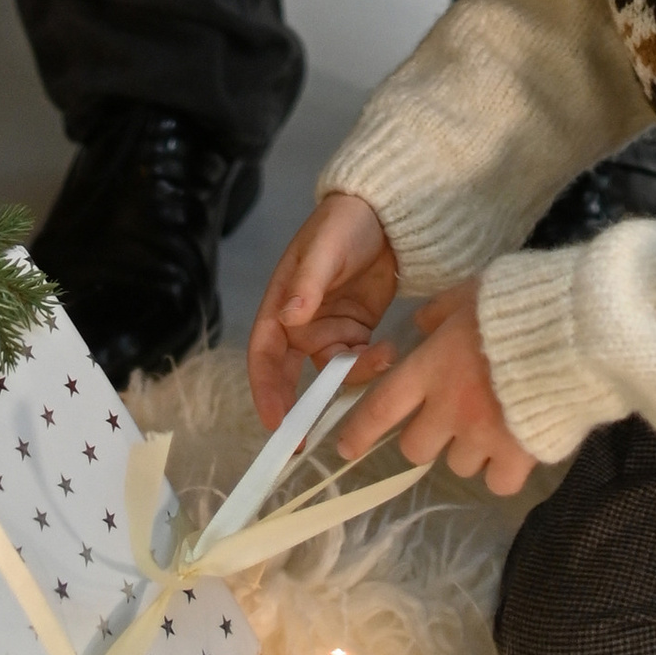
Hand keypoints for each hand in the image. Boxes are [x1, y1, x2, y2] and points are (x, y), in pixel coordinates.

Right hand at [247, 192, 398, 426]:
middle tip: (308, 442)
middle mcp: (299, 324)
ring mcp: (329, 329)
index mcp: (280, 304)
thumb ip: (308, 282)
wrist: (385, 212)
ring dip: (353, 376)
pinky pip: (359, 360)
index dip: (266, 391)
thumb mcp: (325, 247)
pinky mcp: (357, 331)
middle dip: (299, 409)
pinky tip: (391, 352)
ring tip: (383, 356)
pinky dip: (372, 364)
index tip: (277, 423)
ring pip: (333, 372)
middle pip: (291, 377)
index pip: (264, 355)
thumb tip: (290, 315)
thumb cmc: (344, 222)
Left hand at [326, 278, 536, 495]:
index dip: (360, 431)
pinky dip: (502, 471)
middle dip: (427, 436)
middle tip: (450, 417)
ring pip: (458, 465)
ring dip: (467, 450)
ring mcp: (482, 436)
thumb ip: (438, 313)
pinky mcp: (518, 455)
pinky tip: (513, 448)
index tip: (346, 448)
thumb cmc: (516, 305)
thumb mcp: (468, 293)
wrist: (574, 331)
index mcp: (430, 369)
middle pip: (416, 447)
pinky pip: (497, 482)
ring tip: (492, 424)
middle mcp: (448, 409)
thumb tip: (419, 327)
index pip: (381, 408)